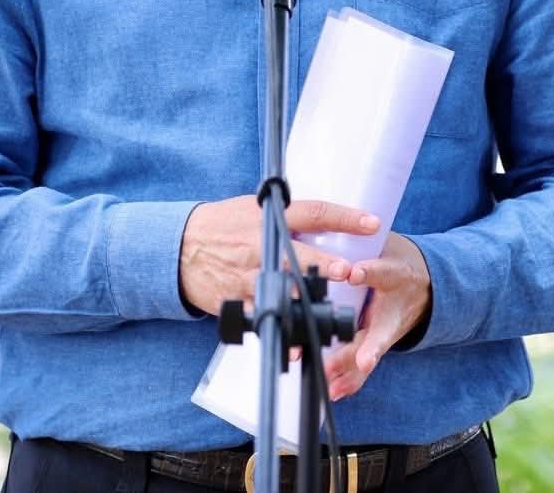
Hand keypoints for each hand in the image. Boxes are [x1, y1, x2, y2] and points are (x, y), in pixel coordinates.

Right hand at [179, 195, 378, 316]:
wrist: (180, 247)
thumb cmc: (220, 225)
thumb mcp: (249, 209)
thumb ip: (283, 217)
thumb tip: (319, 219)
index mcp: (270, 218)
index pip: (314, 212)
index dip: (345, 217)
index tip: (372, 223)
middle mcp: (261, 244)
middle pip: (299, 253)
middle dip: (324, 264)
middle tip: (349, 271)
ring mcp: (249, 273)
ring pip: (282, 288)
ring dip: (306, 300)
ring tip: (325, 312)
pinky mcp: (238, 298)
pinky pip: (261, 315)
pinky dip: (278, 328)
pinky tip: (293, 345)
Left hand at [322, 233, 430, 401]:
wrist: (429, 284)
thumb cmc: (395, 259)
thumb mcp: (387, 243)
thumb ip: (357, 240)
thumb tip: (317, 219)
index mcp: (395, 273)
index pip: (383, 270)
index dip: (370, 271)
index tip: (353, 273)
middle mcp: (394, 306)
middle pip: (379, 328)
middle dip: (367, 345)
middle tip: (359, 358)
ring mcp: (388, 329)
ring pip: (369, 351)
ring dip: (351, 369)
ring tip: (334, 382)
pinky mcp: (380, 343)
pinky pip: (364, 365)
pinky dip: (350, 380)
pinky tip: (335, 391)